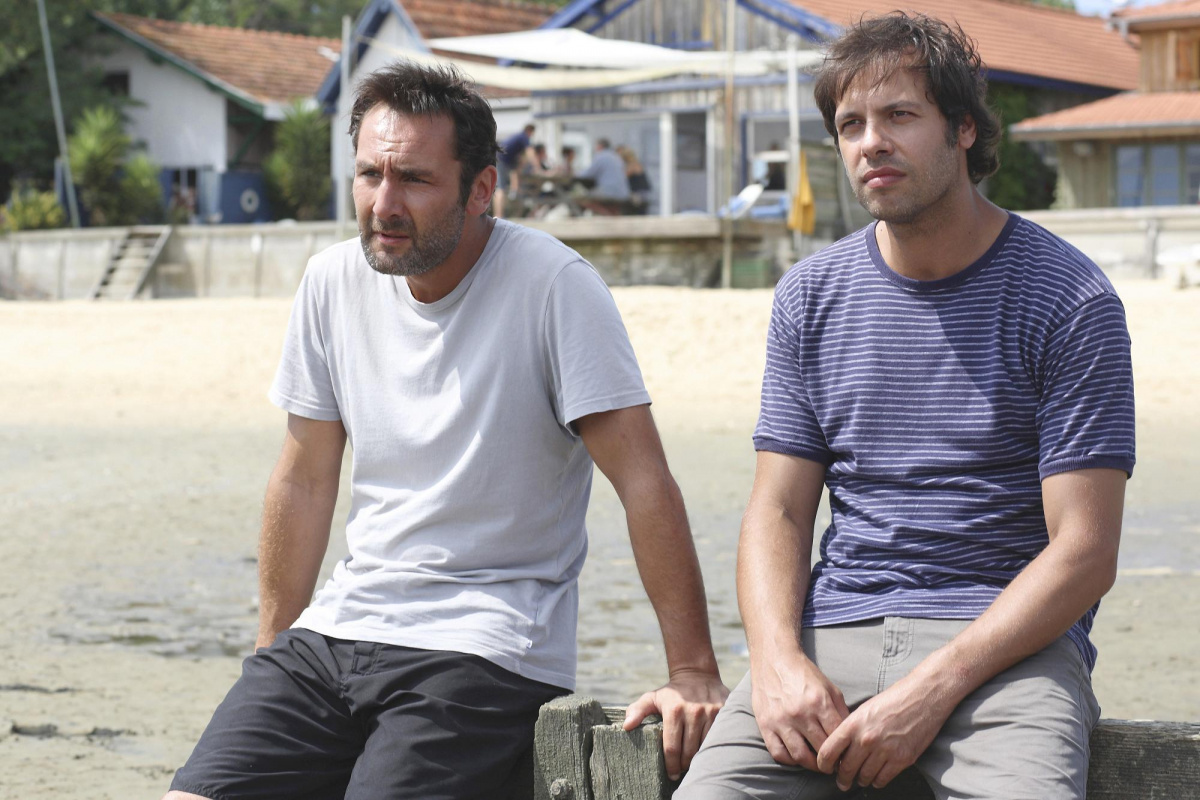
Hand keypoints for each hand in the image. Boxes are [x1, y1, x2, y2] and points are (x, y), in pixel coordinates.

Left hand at [623, 668, 728, 780]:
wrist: (697, 673)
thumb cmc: (672, 692)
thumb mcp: (652, 697)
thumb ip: (637, 711)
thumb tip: (626, 726)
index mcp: (674, 711)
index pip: (672, 747)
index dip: (671, 764)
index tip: (671, 773)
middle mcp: (693, 712)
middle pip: (689, 751)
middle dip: (684, 764)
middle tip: (681, 770)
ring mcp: (710, 712)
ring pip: (704, 746)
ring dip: (698, 757)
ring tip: (691, 762)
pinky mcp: (724, 711)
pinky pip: (717, 737)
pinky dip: (710, 746)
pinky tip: (705, 750)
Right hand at [751, 651, 848, 770]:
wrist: (774, 660)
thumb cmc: (804, 674)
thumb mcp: (829, 688)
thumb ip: (841, 711)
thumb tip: (851, 736)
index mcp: (819, 702)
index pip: (837, 737)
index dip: (845, 750)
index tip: (847, 755)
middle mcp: (800, 713)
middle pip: (821, 749)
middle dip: (831, 761)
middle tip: (835, 764)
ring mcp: (781, 720)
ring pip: (801, 757)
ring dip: (813, 765)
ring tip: (818, 764)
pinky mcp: (765, 725)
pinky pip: (779, 753)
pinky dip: (790, 761)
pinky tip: (797, 756)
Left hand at [815, 671, 953, 790]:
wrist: (923, 697)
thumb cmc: (894, 699)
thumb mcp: (865, 709)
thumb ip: (851, 728)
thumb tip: (841, 747)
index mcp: (853, 724)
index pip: (828, 751)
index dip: (823, 764)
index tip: (825, 768)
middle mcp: (866, 739)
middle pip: (846, 768)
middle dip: (842, 778)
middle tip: (842, 782)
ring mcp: (884, 750)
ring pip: (864, 776)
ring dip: (860, 780)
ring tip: (860, 779)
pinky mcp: (902, 759)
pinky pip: (883, 779)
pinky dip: (877, 781)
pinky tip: (876, 777)